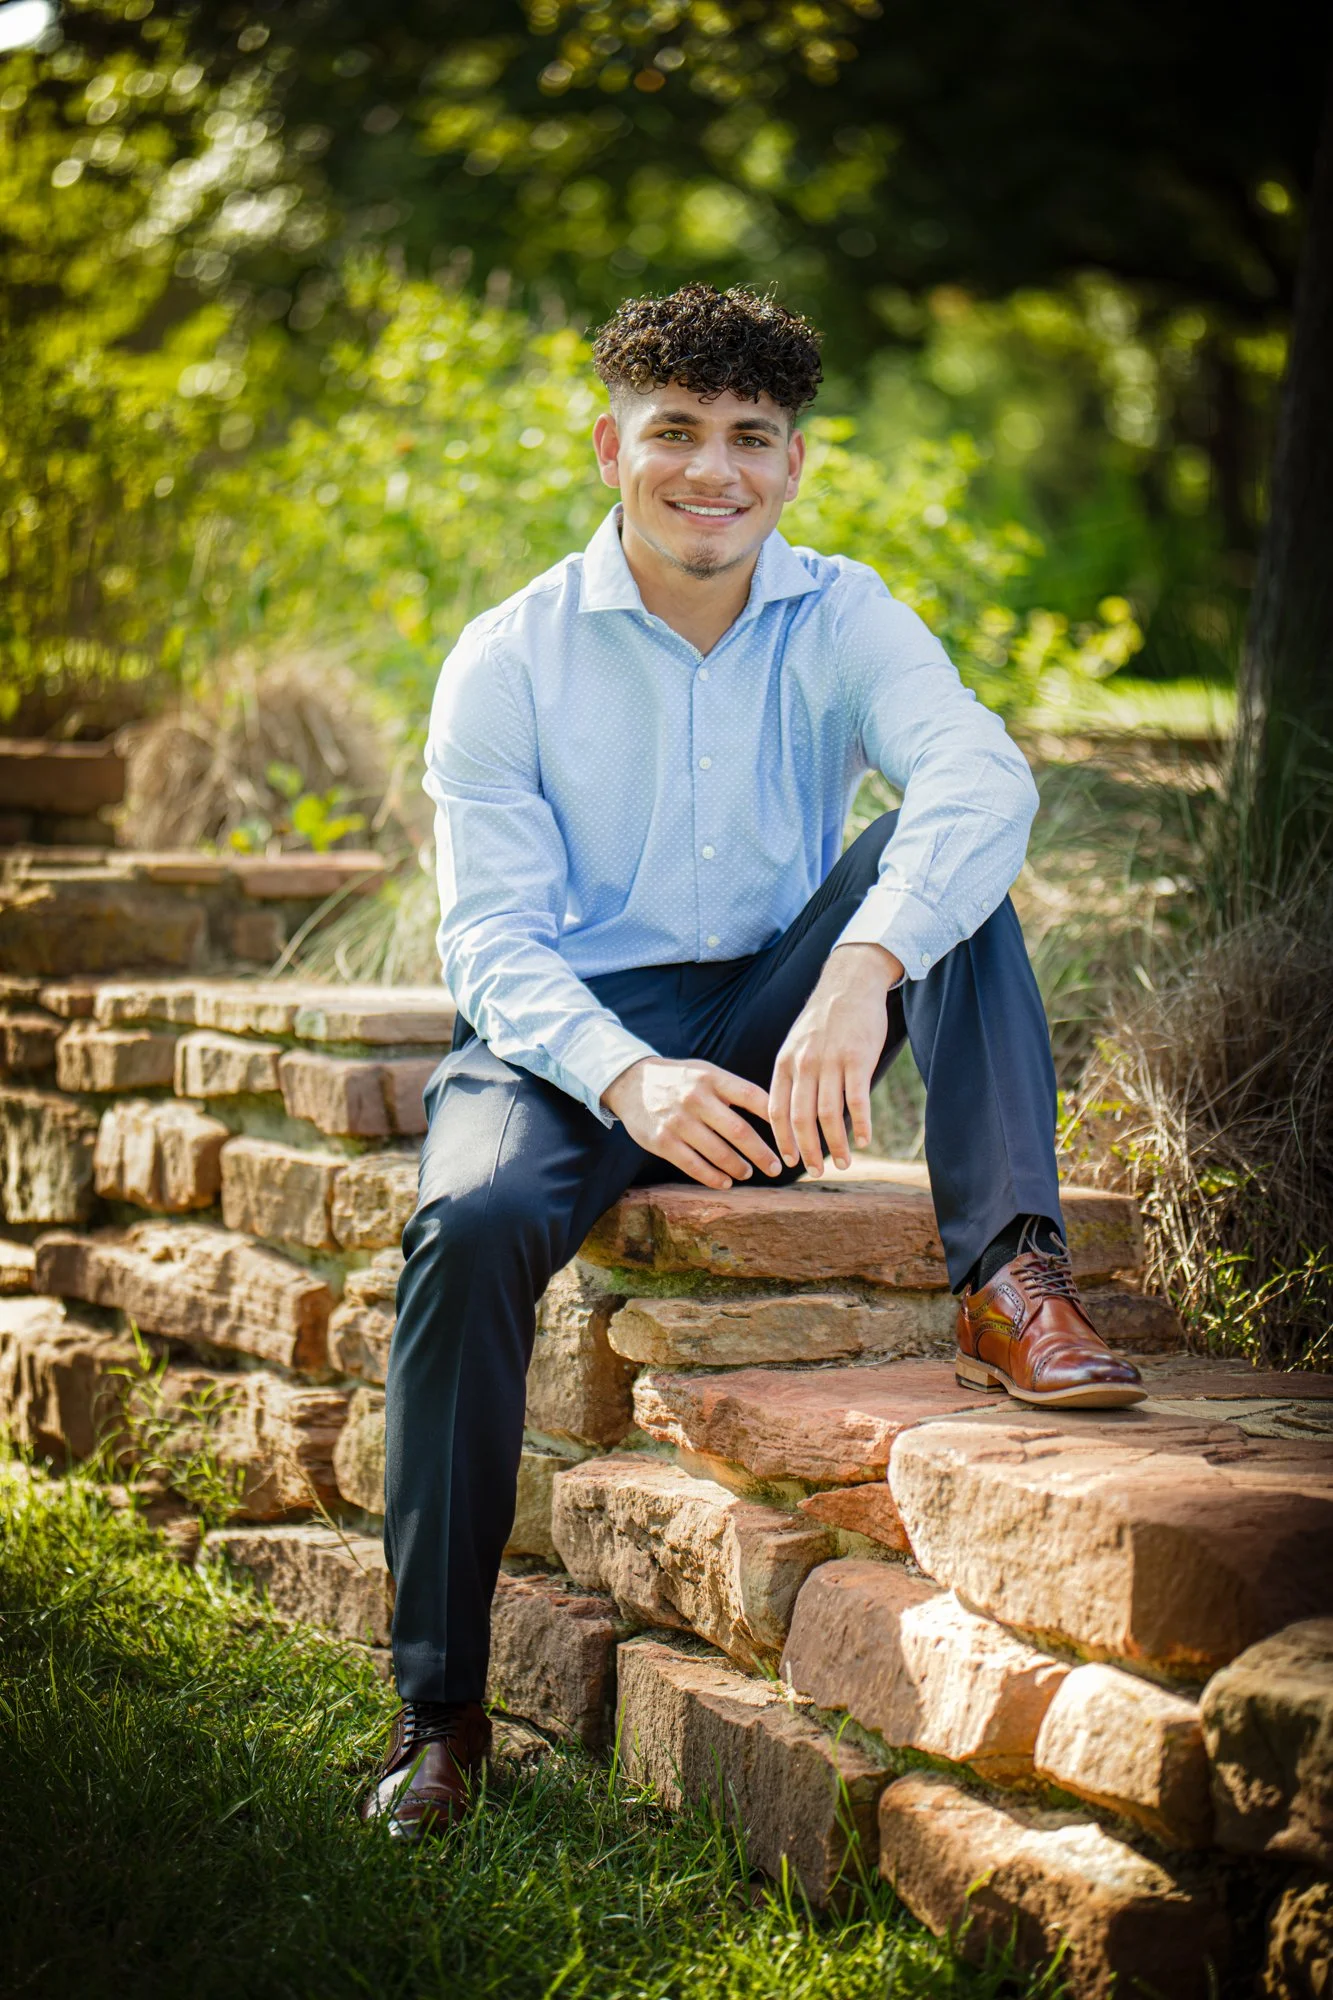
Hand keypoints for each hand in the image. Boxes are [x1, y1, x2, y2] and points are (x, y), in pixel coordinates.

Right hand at [602, 1057, 782, 1189]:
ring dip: (739, 1167)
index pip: (753, 1097)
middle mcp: (696, 1098)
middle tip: (776, 1168)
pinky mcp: (662, 1141)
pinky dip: (713, 1177)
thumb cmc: (680, 1080)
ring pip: (718, 1152)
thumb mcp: (707, 1073)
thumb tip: (776, 1113)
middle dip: (762, 1154)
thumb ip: (735, 1090)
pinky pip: (694, 1165)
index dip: (776, 1119)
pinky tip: (726, 1181)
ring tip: (749, 1173)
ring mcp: (678, 1121)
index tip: (791, 1138)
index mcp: (713, 1078)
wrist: (630, 1082)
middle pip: (739, 1131)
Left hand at [769, 943, 902, 1175]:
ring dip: (836, 1144)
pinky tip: (864, 1140)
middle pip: (801, 1118)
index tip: (789, 1161)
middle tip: (816, 1172)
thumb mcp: (796, 1043)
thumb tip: (791, 1111)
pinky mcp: (858, 1059)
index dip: (782, 1140)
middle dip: (807, 1151)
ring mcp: (831, 1062)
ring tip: (844, 1163)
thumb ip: (792, 1074)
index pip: (777, 1110)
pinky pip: (857, 1100)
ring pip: (829, 1114)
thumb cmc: (825, 1019)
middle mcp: (804, 1065)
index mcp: (785, 1063)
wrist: (849, 983)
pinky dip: (860, 1124)